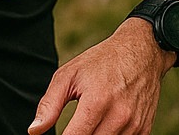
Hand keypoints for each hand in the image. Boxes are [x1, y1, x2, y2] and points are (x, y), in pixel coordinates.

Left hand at [28, 18, 174, 133]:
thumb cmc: (101, 62)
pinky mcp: (144, 129)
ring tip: (91, 121)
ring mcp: (134, 124)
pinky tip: (105, 126)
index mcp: (96, 102)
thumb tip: (34, 131)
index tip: (61, 133)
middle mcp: (119, 116)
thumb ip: (49, 105)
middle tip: (76, 123)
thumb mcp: (69, 75)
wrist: (142, 52)